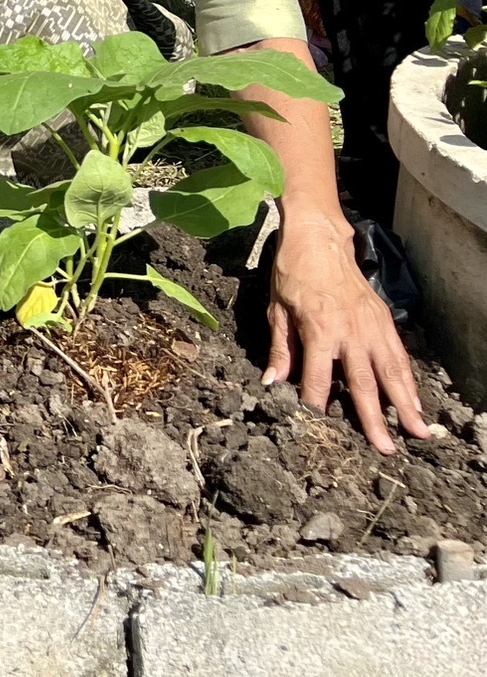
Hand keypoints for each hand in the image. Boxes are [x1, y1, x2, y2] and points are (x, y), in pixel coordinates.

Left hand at [265, 214, 438, 455]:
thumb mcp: (276, 309)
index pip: (316, 378)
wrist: (319, 240)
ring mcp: (371, 327)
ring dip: (404, 405)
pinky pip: (399, 356)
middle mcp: (350, 333)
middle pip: (363, 383)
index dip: (316, 404)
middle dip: (374, 418)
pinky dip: (408, 380)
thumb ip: (280, 349)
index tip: (319, 429)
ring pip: (391, 373)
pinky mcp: (384, 321)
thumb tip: (273, 383)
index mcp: (318, 330)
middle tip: (386, 449)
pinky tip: (414, 401)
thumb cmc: (292, 274)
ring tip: (417, 433)